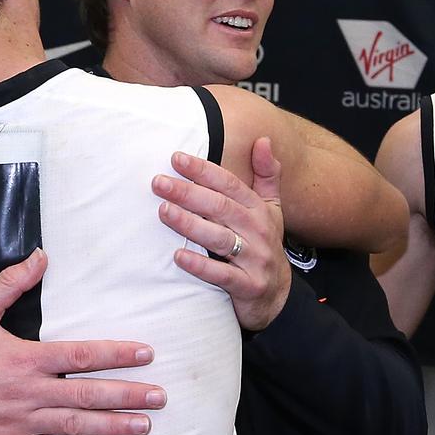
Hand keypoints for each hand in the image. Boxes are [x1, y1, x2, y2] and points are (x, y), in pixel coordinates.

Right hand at [0, 249, 165, 434]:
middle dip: (128, 395)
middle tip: (159, 397)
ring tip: (143, 426)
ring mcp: (19, 422)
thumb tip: (40, 256)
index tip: (146, 354)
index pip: (82, 354)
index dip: (118, 354)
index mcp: (25, 358)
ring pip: (75, 425)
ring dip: (113, 426)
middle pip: (88, 393)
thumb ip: (10, 284)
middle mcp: (29, 392)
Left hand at [153, 136, 290, 331]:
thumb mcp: (271, 208)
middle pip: (222, 208)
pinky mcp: (248, 286)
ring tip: (163, 211)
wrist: (276, 294)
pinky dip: (199, 265)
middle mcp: (259, 232)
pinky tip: (177, 255)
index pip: (231, 185)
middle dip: (189, 193)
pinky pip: (221, 275)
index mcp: (260, 210)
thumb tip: (263, 140)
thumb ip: (266, 175)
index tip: (176, 159)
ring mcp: (255, 260)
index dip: (204, 171)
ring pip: (220, 238)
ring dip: (190, 224)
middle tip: (159, 183)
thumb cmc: (264, 244)